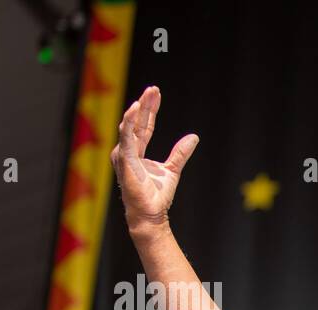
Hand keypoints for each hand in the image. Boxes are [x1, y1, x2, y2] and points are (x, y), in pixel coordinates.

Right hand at [110, 86, 199, 237]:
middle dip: (145, 105)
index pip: (144, 126)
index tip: (156, 94)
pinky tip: (135, 109)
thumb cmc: (157, 196)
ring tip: (148, 94)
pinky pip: (126, 137)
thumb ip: (180, 153)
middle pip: (136, 122)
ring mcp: (124, 155)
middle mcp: (127, 151)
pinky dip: (129, 122)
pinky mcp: (124, 160)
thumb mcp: (173, 170)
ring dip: (138, 109)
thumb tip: (194, 137)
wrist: (151, 213)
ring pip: (130, 126)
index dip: (150, 110)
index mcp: (136, 152)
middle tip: (153, 89)